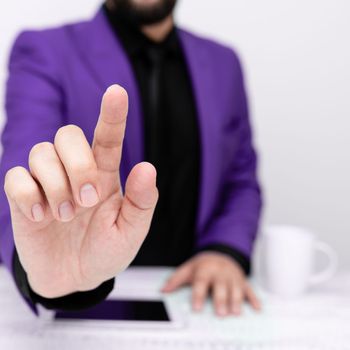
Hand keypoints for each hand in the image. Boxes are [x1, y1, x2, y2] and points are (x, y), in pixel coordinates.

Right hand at [4, 85, 157, 297]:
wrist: (75, 278)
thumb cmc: (105, 251)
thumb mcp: (130, 232)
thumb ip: (141, 202)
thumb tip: (147, 167)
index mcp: (105, 175)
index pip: (108, 137)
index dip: (112, 114)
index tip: (117, 91)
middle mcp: (75, 171)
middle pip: (68, 135)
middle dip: (78, 164)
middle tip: (87, 201)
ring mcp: (48, 183)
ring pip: (41, 152)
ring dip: (57, 185)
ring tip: (66, 216)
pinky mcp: (23, 198)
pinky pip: (16, 178)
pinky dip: (30, 197)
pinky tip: (42, 218)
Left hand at [162, 252, 260, 316]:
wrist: (221, 253)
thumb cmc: (203, 265)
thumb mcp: (188, 268)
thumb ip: (176, 279)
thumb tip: (163, 290)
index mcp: (206, 269)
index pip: (201, 282)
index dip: (198, 295)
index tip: (196, 308)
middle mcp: (220, 272)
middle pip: (221, 286)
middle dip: (221, 299)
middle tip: (220, 313)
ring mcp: (233, 276)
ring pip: (236, 288)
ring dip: (237, 300)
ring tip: (236, 313)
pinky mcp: (242, 280)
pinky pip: (250, 289)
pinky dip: (254, 298)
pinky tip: (257, 308)